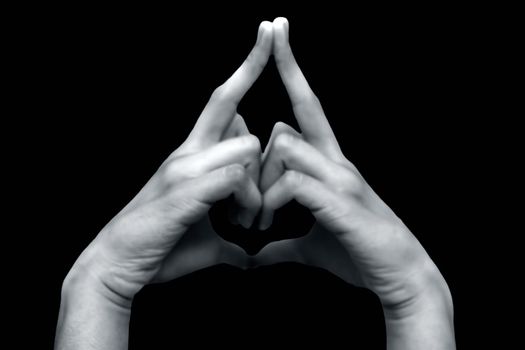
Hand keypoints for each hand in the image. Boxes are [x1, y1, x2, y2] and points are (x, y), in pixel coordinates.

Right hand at [64, 21, 273, 302]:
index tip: (267, 33)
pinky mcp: (184, 190)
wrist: (118, 264)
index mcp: (192, 154)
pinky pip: (233, 178)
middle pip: (244, 124)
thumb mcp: (204, 232)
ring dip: (257, 188)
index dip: (247, 66)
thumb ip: (229, 232)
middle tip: (257, 208)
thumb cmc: (161, 246)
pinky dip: (247, 202)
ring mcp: (184, 169)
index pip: (224, 99)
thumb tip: (249, 252)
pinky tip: (240, 225)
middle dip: (264, 161)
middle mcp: (187, 152)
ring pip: (244, 148)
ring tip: (248, 222)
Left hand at [256, 17, 451, 313]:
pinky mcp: (340, 200)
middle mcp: (335, 161)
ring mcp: (340, 178)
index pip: (306, 105)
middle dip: (255, 164)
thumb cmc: (355, 253)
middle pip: (282, 129)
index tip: (278, 32)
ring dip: (262, 185)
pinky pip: (293, 181)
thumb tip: (258, 251)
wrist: (397, 274)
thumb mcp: (308, 243)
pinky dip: (273, 202)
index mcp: (327, 163)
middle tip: (247, 208)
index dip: (292, 69)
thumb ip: (283, 240)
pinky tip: (270, 224)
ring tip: (258, 222)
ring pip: (285, 146)